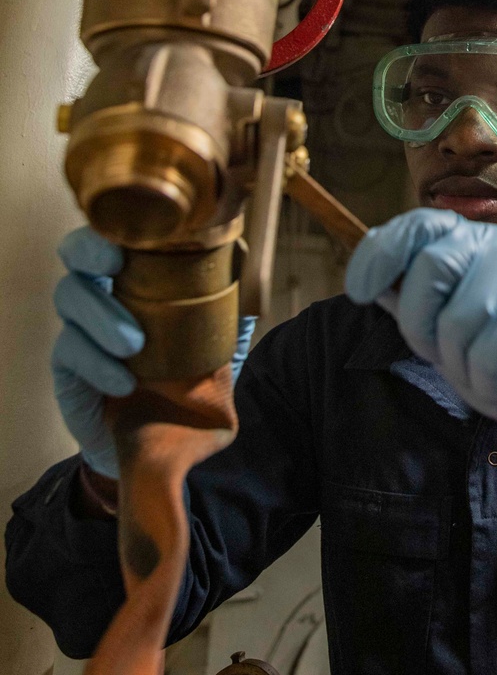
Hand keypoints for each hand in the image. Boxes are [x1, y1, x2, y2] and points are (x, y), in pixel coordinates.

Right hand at [52, 227, 255, 477]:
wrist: (157, 443)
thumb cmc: (182, 379)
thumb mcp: (210, 345)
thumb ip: (227, 313)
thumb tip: (251, 274)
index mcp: (131, 280)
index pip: (108, 239)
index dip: (107, 231)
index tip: (125, 242)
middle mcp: (98, 297)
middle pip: (75, 259)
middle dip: (91, 258)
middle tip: (115, 269)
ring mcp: (78, 331)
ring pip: (69, 301)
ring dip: (100, 316)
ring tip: (134, 343)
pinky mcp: (67, 371)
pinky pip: (70, 355)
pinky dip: (97, 365)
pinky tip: (124, 381)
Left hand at [344, 209, 496, 456]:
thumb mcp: (446, 331)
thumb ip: (413, 302)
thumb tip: (370, 279)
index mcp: (472, 242)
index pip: (418, 225)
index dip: (381, 254)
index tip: (357, 290)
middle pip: (430, 269)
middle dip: (421, 326)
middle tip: (443, 356)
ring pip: (458, 320)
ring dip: (462, 366)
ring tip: (489, 375)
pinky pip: (487, 354)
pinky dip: (489, 385)